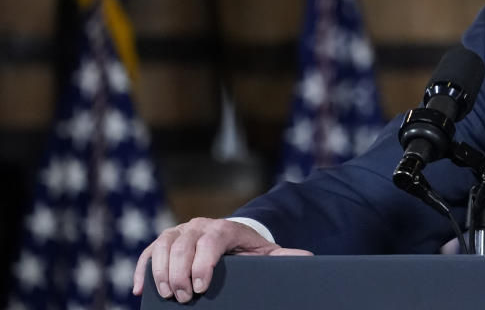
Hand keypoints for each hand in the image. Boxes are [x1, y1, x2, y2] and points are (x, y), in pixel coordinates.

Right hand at [132, 217, 311, 303]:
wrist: (234, 236)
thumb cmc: (250, 249)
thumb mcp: (267, 253)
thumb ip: (284, 257)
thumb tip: (307, 258)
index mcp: (225, 228)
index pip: (211, 240)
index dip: (203, 262)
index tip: (202, 286)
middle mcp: (200, 225)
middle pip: (184, 243)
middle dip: (181, 272)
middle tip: (184, 297)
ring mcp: (181, 231)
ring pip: (163, 244)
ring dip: (161, 270)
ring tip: (167, 294)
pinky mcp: (166, 240)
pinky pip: (148, 251)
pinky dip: (143, 268)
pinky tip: (140, 288)